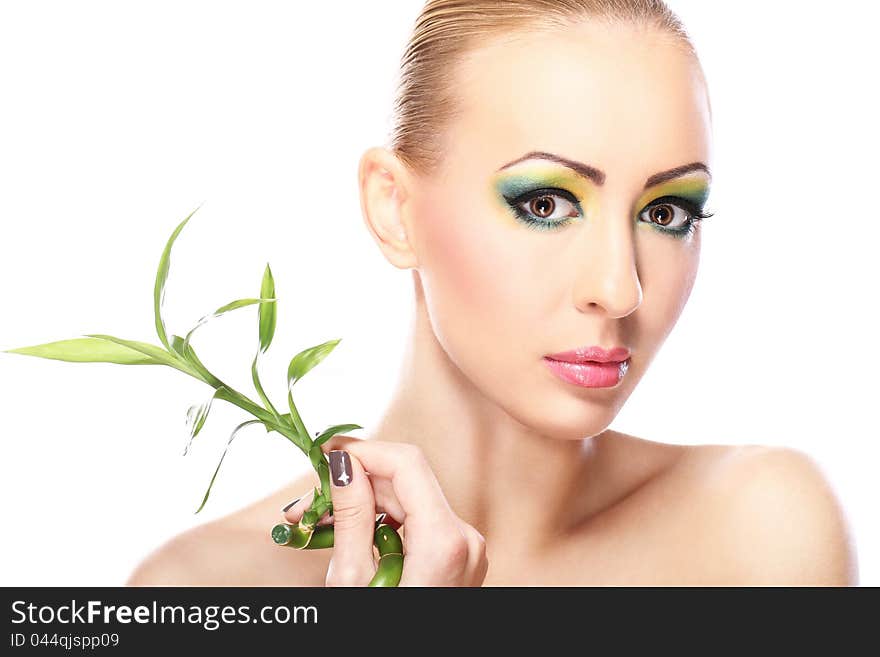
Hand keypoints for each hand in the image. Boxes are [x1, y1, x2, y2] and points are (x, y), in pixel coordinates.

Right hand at [283, 436, 488, 586]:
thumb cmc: (381, 642)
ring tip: (317, 521)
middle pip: (405, 481)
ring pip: (409, 501)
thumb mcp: (355, 581)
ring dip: (363, 503)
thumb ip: (351, 515)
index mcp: (445, 541)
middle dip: (354, 481)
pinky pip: (417, 523)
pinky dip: (381, 523)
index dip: (361, 451)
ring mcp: (465, 549)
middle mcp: (465, 538)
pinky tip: (347, 534)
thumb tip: (341, 464)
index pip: (405, 462)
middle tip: (306, 500)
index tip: (323, 456)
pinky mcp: (457, 558)